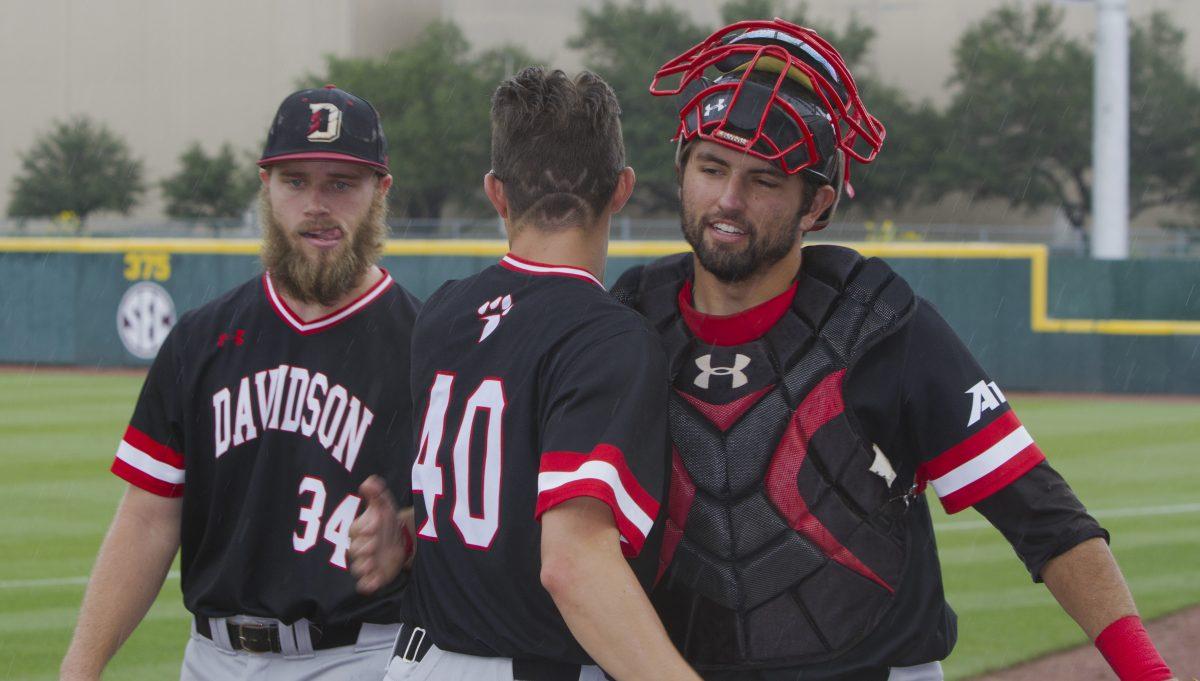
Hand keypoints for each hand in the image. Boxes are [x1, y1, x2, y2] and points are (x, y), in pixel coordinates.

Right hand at [348, 475, 414, 594]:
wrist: (399, 540)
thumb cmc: (387, 521)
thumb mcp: (385, 506)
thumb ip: (377, 494)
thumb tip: (369, 481)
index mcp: (359, 530)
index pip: (355, 530)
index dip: (364, 528)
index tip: (376, 524)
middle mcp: (359, 548)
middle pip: (354, 550)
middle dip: (363, 548)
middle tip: (375, 545)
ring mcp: (364, 563)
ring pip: (356, 569)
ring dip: (362, 567)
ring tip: (371, 564)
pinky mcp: (372, 577)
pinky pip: (364, 585)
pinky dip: (368, 585)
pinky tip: (375, 582)